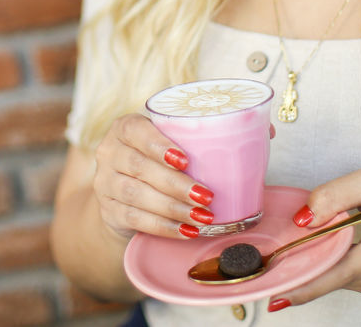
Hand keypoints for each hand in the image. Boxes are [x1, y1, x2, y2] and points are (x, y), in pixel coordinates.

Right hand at [91, 114, 215, 240]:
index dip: (159, 145)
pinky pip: (134, 219)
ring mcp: (104, 183)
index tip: (186, 160)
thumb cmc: (158, 161)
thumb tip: (256, 140)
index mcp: (124, 128)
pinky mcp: (108, 210)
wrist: (125, 194)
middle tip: (206, 196)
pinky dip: (163, 227)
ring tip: (201, 216)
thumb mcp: (167, 143)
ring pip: (136, 195)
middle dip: (175, 184)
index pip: (135, 131)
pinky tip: (186, 230)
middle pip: (139, 167)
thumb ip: (195, 140)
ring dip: (172, 208)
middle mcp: (109, 152)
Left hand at [267, 168, 360, 310]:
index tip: (276, 295)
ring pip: (341, 279)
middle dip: (303, 269)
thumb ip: (334, 196)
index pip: (339, 272)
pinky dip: (336, 266)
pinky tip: (331, 249)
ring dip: (320, 264)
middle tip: (271, 264)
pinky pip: (351, 279)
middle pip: (335, 277)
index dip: (306, 284)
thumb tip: (302, 220)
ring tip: (305, 244)